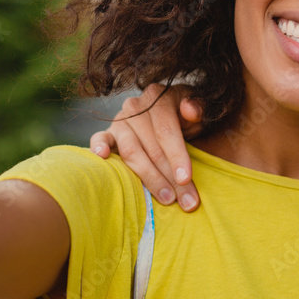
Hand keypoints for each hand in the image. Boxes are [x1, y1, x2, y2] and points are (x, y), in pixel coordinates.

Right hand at [90, 83, 203, 210]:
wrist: (172, 113)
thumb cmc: (187, 116)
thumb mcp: (200, 110)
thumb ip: (200, 108)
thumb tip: (191, 110)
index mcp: (158, 97)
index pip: (166, 130)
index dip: (177, 155)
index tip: (186, 178)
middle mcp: (136, 107)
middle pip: (152, 147)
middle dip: (170, 177)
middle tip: (186, 201)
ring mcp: (120, 120)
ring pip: (131, 152)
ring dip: (149, 178)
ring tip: (166, 198)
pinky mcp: (108, 133)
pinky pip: (99, 139)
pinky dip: (98, 148)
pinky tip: (102, 158)